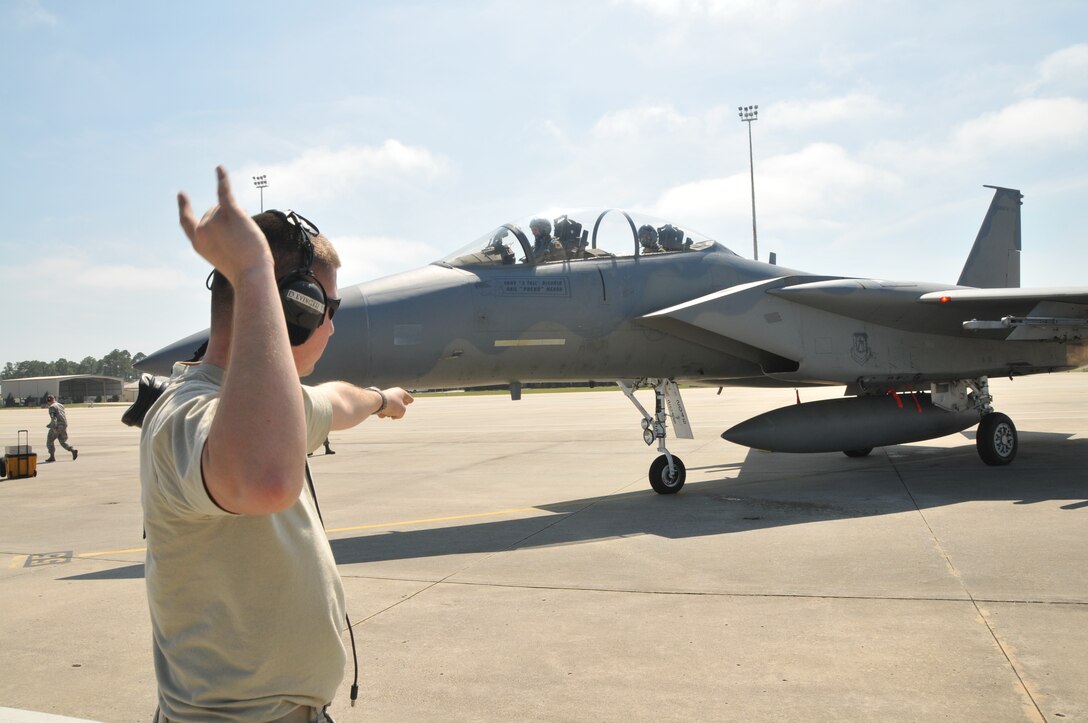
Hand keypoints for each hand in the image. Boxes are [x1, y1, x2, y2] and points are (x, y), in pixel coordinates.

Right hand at [177, 166, 272, 284]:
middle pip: (214, 212)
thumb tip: (236, 213)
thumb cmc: (244, 270)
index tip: (181, 194)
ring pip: (225, 207)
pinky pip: (224, 191)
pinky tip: (219, 168)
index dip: (184, 208)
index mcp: (198, 243)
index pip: (187, 223)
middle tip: (242, 240)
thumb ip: (223, 237)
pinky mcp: (229, 213)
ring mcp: (214, 221)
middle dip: (228, 219)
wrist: (251, 274)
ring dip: (239, 216)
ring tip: (247, 236)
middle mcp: (202, 230)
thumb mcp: (227, 255)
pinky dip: (222, 179)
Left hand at [377, 387, 413, 418]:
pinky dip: (383, 413)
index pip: (408, 397)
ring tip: (388, 415)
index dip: (410, 400)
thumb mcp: (402, 411)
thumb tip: (394, 416)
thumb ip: (401, 414)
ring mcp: (385, 397)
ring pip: (390, 407)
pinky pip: (383, 409)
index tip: (411, 401)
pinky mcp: (378, 401)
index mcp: (401, 392)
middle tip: (401, 409)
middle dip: (399, 408)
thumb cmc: (392, 405)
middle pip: (399, 401)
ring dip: (390, 413)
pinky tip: (381, 414)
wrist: (378, 402)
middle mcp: (393, 393)